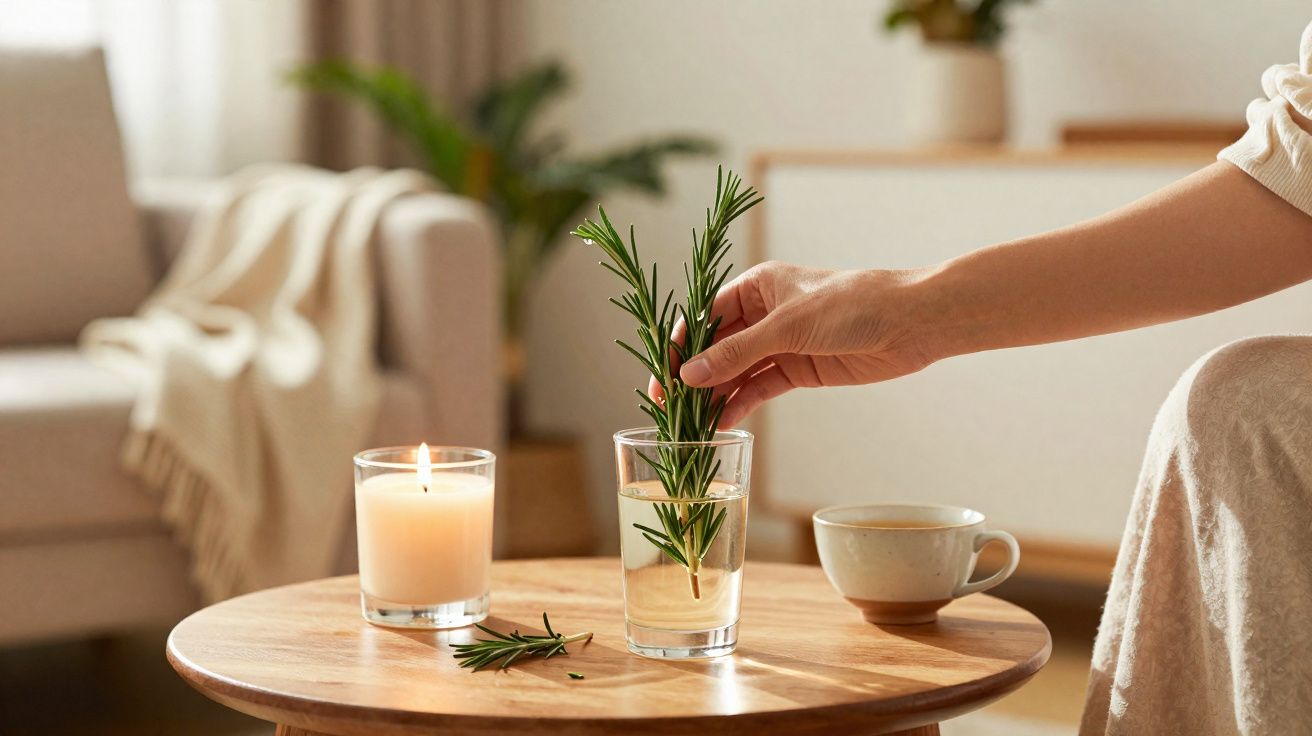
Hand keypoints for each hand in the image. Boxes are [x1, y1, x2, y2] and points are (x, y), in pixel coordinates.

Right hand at [653, 261, 936, 427]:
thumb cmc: (852, 305)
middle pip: (717, 347)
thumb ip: (738, 353)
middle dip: (694, 376)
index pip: (705, 317)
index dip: (681, 347)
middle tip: (669, 407)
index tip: (661, 376)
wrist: (911, 323)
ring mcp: (782, 344)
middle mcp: (764, 314)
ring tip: (693, 422)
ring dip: (716, 395)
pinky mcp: (800, 370)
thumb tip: (691, 375)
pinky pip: (761, 388)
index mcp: (756, 287)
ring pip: (737, 371)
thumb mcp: (788, 326)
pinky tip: (723, 422)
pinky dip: (742, 404)